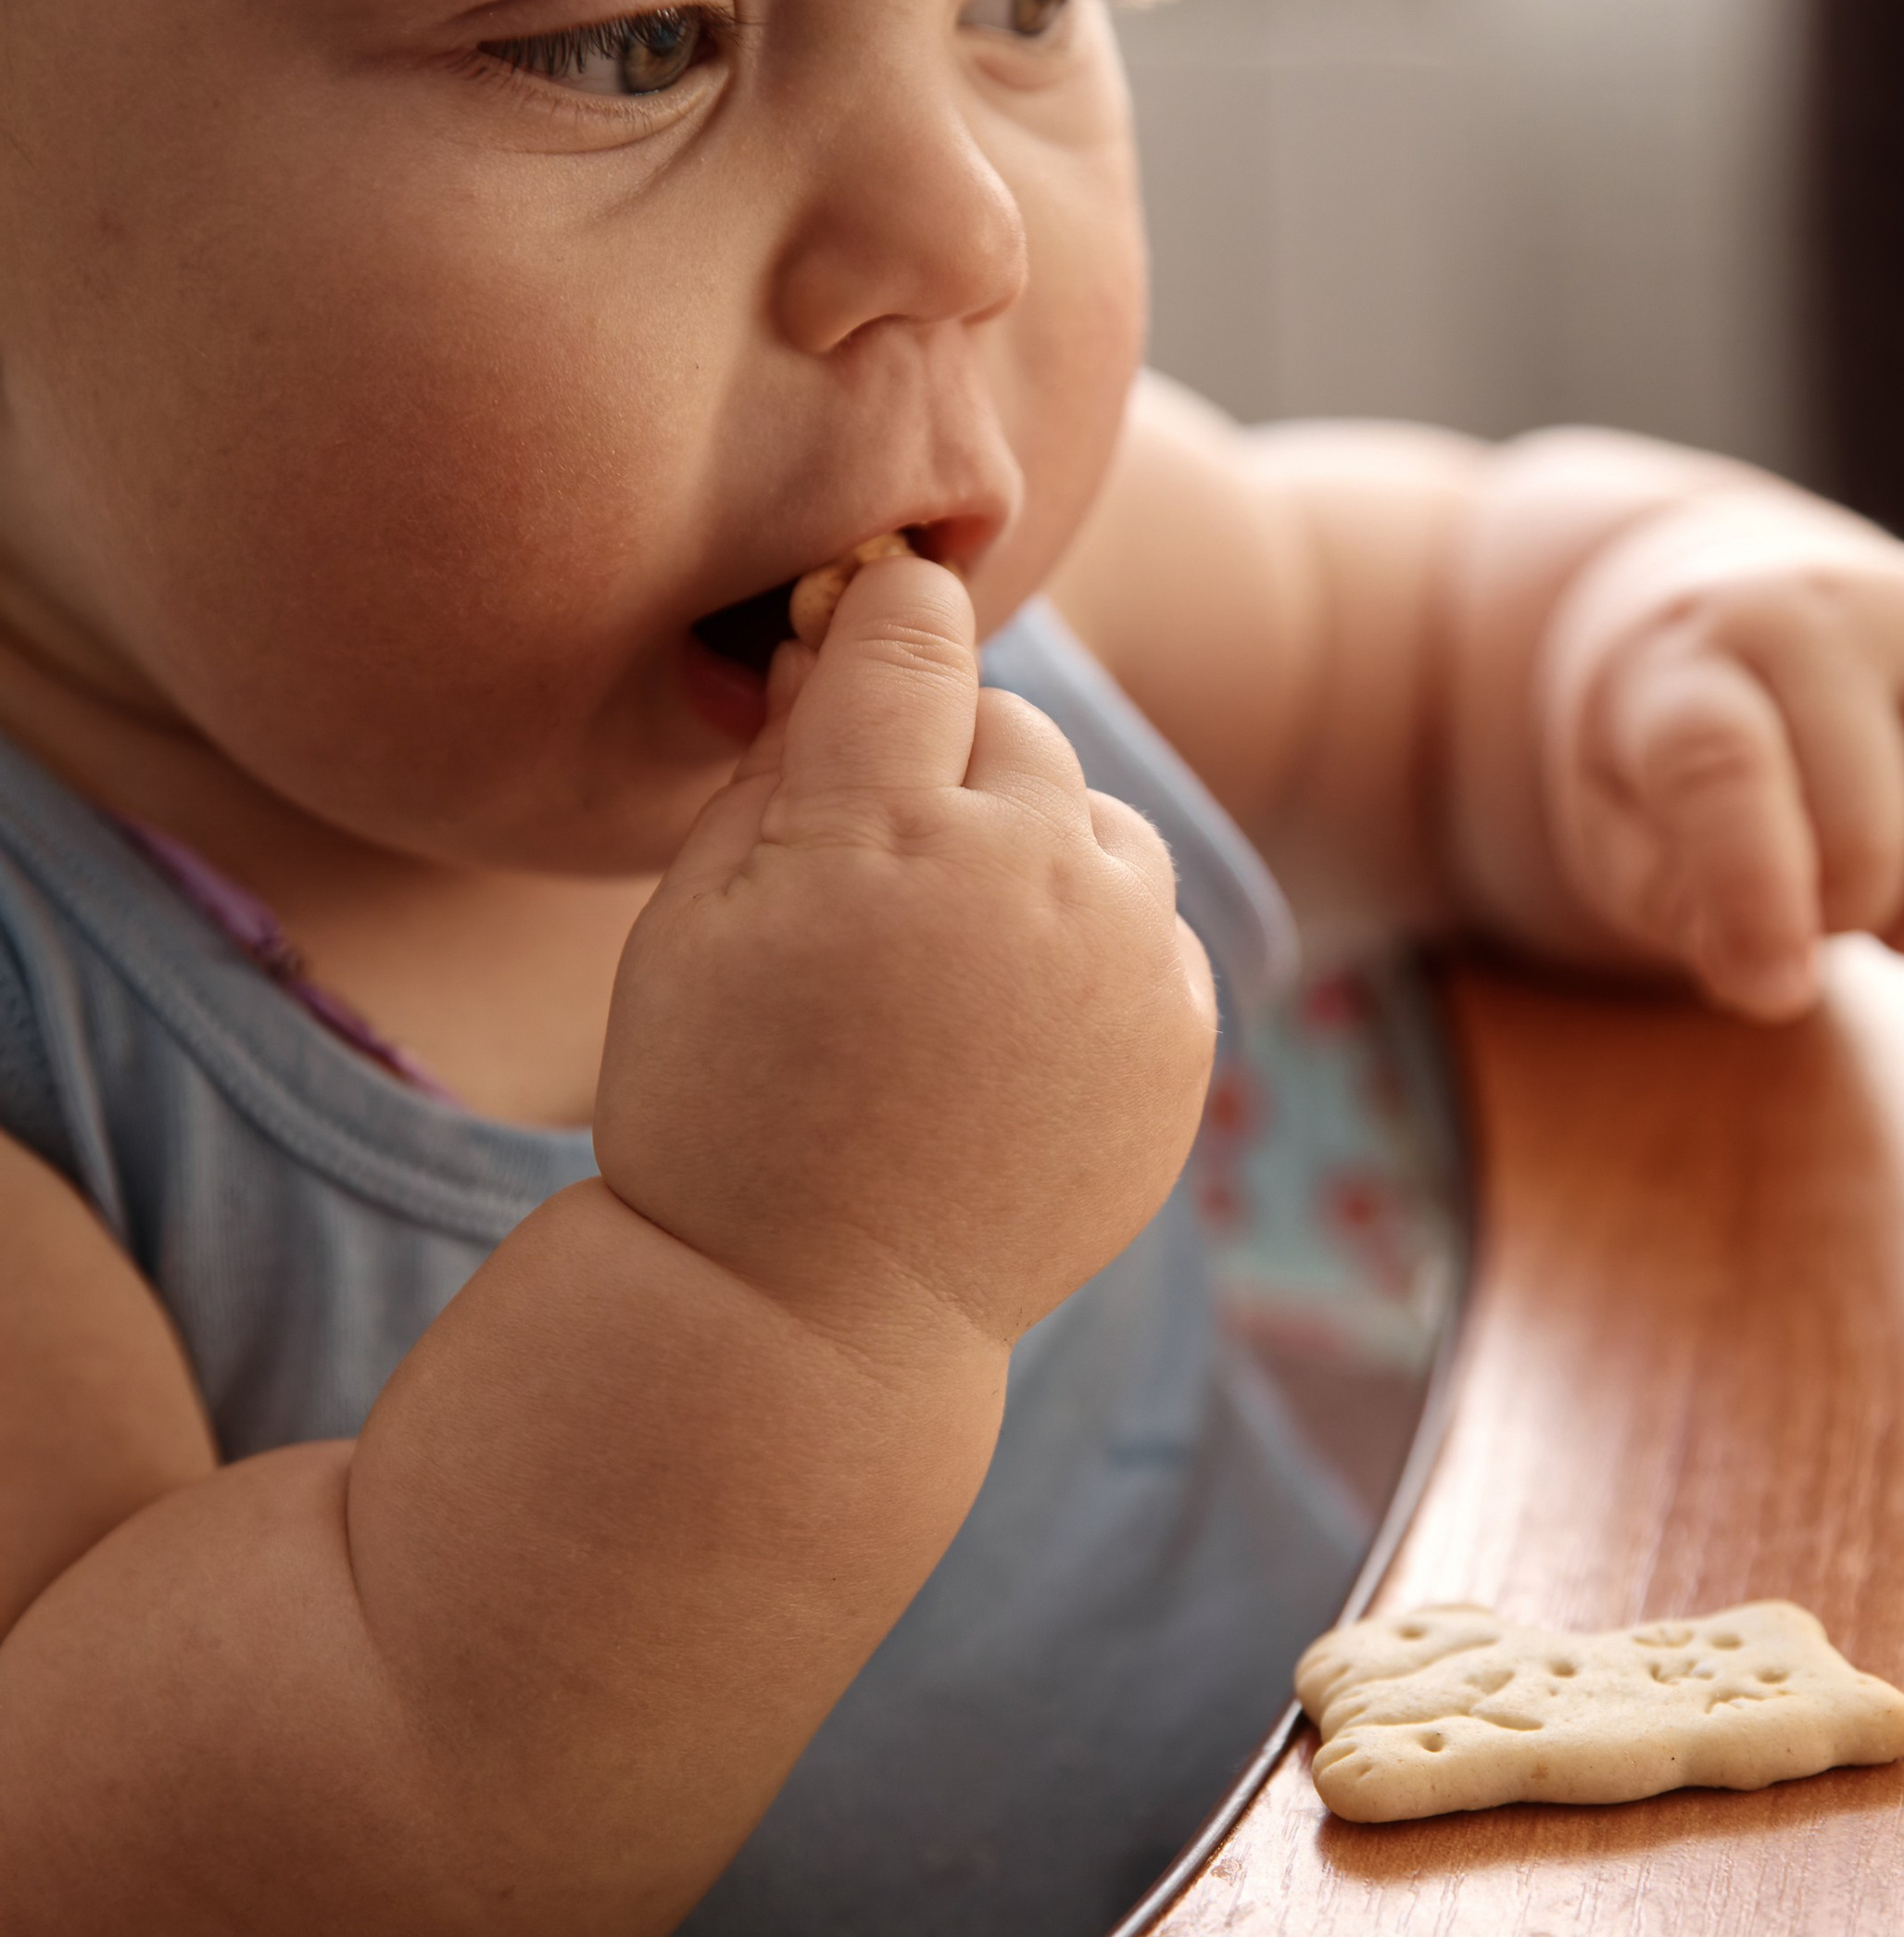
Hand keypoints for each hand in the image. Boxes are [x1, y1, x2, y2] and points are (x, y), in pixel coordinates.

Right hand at [595, 550, 1216, 1342]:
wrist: (814, 1316)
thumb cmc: (720, 1104)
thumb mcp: (690, 916)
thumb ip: (776, 763)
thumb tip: (839, 645)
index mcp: (883, 826)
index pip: (912, 628)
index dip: (877, 620)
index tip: (853, 635)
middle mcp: (1029, 875)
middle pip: (1015, 726)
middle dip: (948, 765)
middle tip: (874, 870)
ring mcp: (1123, 963)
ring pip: (1103, 822)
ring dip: (1038, 852)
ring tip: (950, 956)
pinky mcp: (1180, 1044)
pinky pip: (1154, 928)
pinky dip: (1095, 949)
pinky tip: (1010, 1027)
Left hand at [1533, 505, 1903, 1019]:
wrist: (1745, 604)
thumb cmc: (1666, 750)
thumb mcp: (1620, 829)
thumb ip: (1677, 908)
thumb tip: (1776, 981)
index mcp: (1692, 660)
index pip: (1724, 768)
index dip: (1754, 895)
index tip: (1774, 989)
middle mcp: (1824, 615)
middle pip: (1869, 837)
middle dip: (1840, 922)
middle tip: (1811, 905)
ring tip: (1883, 891)